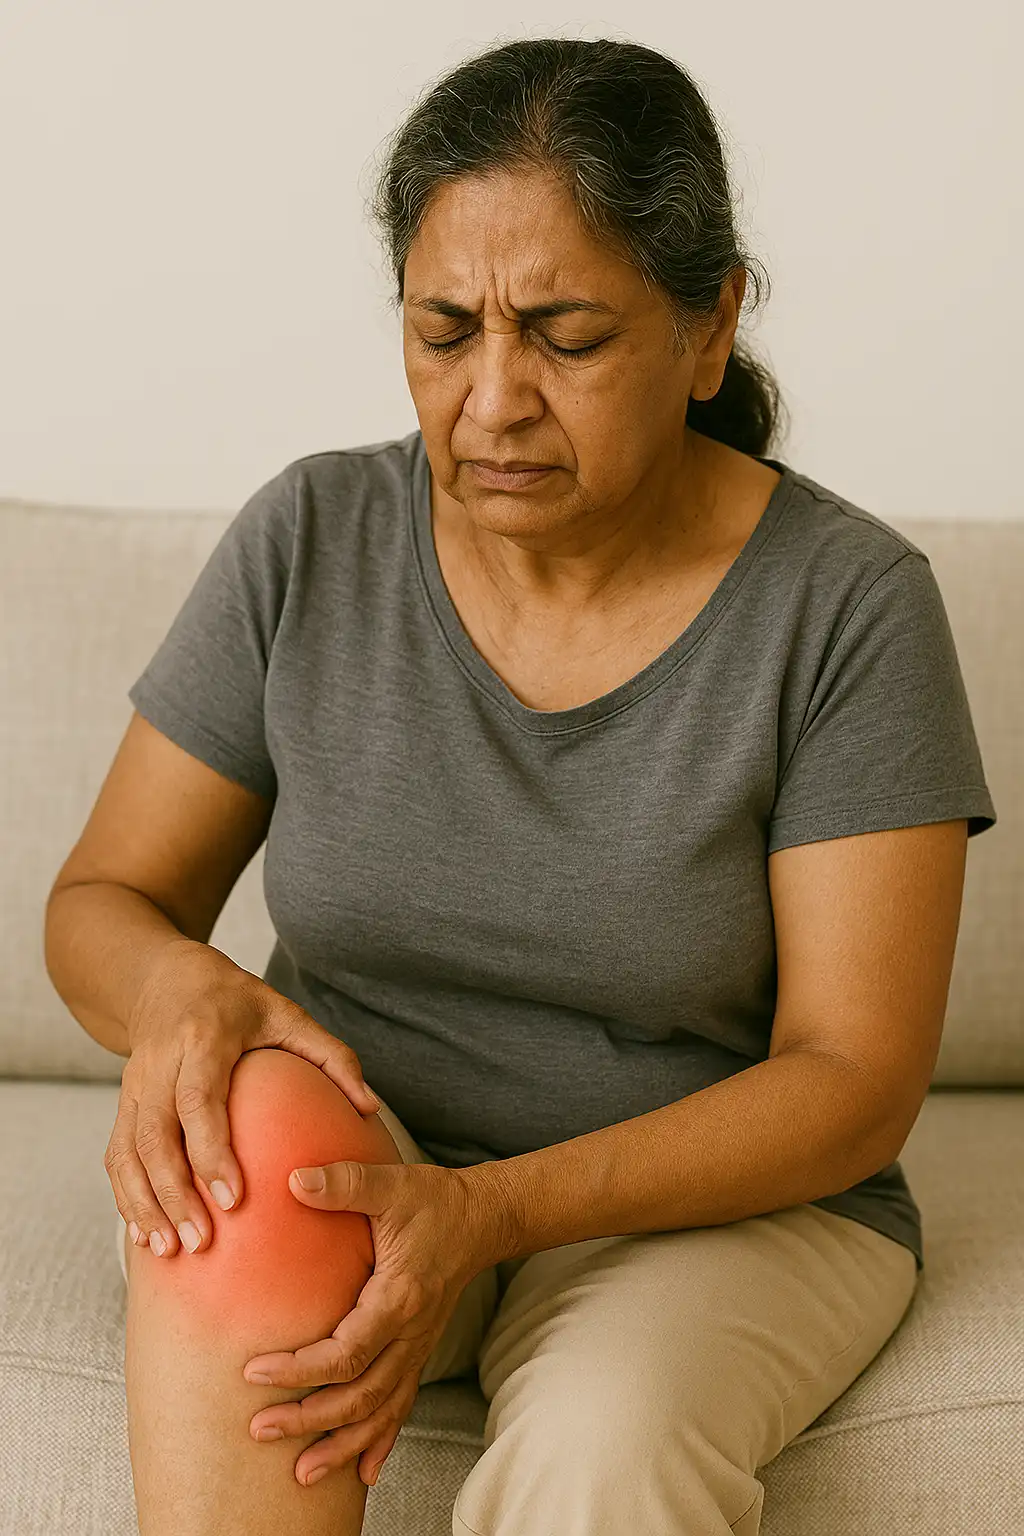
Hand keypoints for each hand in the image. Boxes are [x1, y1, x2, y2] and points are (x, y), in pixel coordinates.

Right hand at [105, 939, 380, 1260]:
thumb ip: (331, 1056)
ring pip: (127, 1152)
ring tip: (170, 1250)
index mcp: (203, 1039)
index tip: (233, 1198)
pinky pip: (117, 1155)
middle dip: (173, 1193)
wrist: (167, 981)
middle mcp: (160, 1064)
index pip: (199, 1101)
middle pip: (155, 1136)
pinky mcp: (123, 1103)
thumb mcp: (288, 1014)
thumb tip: (370, 1106)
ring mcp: (135, 1085)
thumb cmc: (238, 1001)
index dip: (211, 1151)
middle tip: (201, 1241)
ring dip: (144, 1204)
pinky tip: (146, 1236)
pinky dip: (127, 1198)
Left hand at [243, 1159, 492, 1489]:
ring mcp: (418, 1347)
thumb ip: (344, 1183)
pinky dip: (381, 1441)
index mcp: (399, 1298)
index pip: (346, 1352)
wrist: (483, 1218)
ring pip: (381, 1411)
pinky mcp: (419, 1351)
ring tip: (301, 1472)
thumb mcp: (391, 1184)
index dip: (300, 1370)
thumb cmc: (434, 1200)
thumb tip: (294, 1179)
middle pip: (360, 1395)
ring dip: (341, 1444)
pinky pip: (401, 1405)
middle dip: (309, 1420)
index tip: (254, 1372)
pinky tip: (363, 1473)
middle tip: (259, 1429)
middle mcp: (412, 1333)